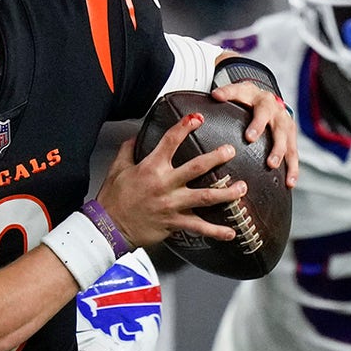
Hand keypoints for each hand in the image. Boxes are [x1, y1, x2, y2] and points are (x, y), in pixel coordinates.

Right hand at [94, 113, 242, 248]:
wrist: (108, 227)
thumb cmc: (113, 199)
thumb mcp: (117, 169)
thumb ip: (128, 150)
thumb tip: (135, 136)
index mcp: (151, 167)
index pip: (170, 141)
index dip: (185, 127)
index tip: (198, 118)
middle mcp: (165, 184)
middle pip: (196, 167)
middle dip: (216, 158)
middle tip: (230, 151)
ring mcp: (172, 204)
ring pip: (205, 197)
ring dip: (226, 193)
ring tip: (242, 188)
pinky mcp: (174, 223)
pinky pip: (199, 227)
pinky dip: (216, 231)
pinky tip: (231, 231)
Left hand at [209, 82, 298, 187]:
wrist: (266, 98)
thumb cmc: (249, 98)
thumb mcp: (239, 91)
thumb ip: (227, 93)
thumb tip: (215, 95)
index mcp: (264, 102)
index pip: (261, 111)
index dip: (257, 124)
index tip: (250, 138)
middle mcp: (278, 113)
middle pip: (280, 130)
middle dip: (276, 147)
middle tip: (270, 162)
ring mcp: (286, 125)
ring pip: (289, 143)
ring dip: (284, 160)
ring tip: (278, 173)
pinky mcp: (291, 137)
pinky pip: (294, 154)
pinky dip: (293, 169)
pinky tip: (290, 182)